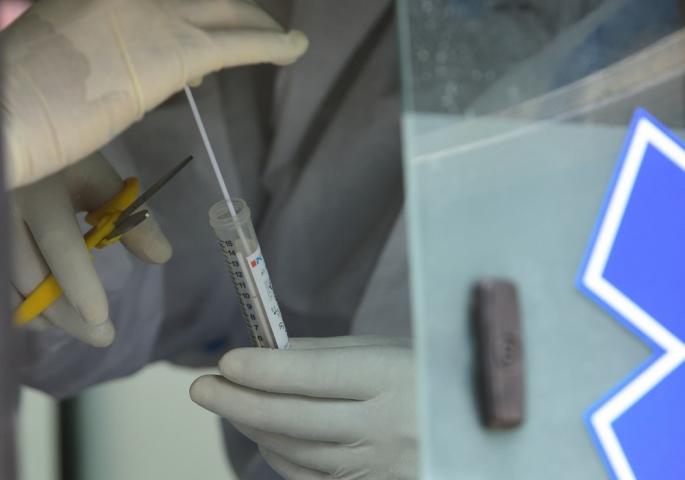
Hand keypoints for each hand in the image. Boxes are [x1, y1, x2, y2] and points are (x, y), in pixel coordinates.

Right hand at [2, 0, 307, 187]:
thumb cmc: (31, 88)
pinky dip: (274, 45)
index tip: (215, 17)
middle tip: (257, 26)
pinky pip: (241, 43)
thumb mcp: (77, 49)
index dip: (198, 8)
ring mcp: (160, 11)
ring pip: (227, 12)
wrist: (13, 107)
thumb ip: (126, 48)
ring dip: (259, 27)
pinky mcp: (179, 48)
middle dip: (235, 11)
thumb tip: (175, 67)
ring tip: (279, 41)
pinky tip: (295, 49)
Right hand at [9, 153, 171, 346]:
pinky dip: (21, 302)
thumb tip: (162, 257)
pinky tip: (45, 317)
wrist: (22, 141)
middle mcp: (7, 209)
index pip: (59, 244)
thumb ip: (131, 218)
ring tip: (80, 329)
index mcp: (41, 191)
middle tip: (102, 337)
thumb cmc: (68, 163)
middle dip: (66, 312)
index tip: (99, 317)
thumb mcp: (102, 182)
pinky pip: (0, 279)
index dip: (78, 283)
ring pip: (9, 283)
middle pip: (31, 274)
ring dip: (43, 314)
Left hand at [191, 336, 417, 479]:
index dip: (266, 370)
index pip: (316, 376)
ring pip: (297, 451)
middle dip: (241, 401)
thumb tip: (273, 353)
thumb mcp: (391, 349)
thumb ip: (331, 353)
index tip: (228, 361)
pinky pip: (311, 476)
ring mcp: (378, 464)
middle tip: (203, 387)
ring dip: (254, 426)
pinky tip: (261, 434)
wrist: (477, 428)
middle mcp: (385, 427)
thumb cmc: (432, 373)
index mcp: (393, 378)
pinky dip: (278, 455)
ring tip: (226, 403)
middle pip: (297, 419)